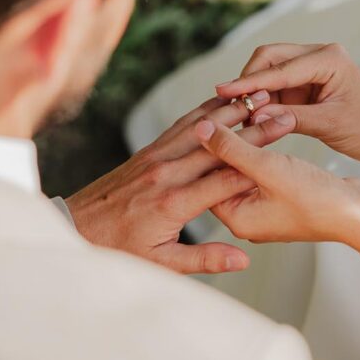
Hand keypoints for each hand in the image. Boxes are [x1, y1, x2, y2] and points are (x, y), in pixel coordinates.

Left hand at [66, 93, 292, 273]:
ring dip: (231, 111)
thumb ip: (205, 259)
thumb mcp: (162, 263)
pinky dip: (203, 112)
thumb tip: (243, 259)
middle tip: (282, 114)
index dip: (258, 159)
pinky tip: (221, 101)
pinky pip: (180, 126)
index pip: (226, 178)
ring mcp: (155, 158)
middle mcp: (166, 175)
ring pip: (200, 128)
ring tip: (259, 96)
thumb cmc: (119, 249)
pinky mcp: (147, 152)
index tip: (283, 143)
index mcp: (174, 204)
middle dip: (253, 128)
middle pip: (219, 147)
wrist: (75, 228)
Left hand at [196, 117, 359, 249]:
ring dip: (240, 140)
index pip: (204, 177)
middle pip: (220, 172)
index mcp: (235, 218)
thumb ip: (233, 149)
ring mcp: (262, 210)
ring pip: (240, 167)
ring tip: (238, 109)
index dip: (203, 143)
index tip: (206, 112)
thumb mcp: (270, 169)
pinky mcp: (278, 199)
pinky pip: (257, 169)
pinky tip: (258, 124)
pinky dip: (256, 148)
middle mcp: (244, 218)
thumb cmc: (318, 198)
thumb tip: (201, 129)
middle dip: (221, 140)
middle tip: (220, 106)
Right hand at [214, 42, 359, 161]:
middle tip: (233, 107)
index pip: (280, 69)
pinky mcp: (305, 81)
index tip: (223, 90)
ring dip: (254, 91)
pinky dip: (263, 99)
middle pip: (269, 58)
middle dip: (249, 81)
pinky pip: (276, 85)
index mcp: (329, 59)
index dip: (249, 82)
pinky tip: (253, 116)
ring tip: (242, 117)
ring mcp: (311, 66)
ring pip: (269, 70)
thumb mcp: (330, 125)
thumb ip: (292, 118)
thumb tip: (255, 115)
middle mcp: (319, 55)